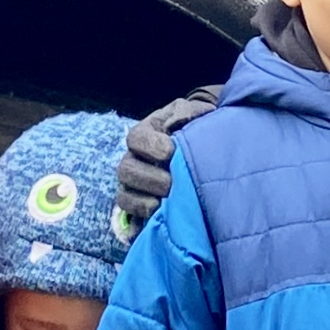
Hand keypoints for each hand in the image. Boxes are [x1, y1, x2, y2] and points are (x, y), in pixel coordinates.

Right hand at [114, 86, 223, 232]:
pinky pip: (130, 214)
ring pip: (125, 194)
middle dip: (149, 179)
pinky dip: (141, 217)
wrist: (205, 143)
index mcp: (145, 132)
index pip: (135, 139)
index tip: (170, 152)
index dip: (150, 146)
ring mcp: (134, 183)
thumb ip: (187, 113)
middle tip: (170, 184)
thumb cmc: (197, 127)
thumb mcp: (194, 113)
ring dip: (143, 201)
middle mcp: (134, 158)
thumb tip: (179, 122)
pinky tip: (158, 216)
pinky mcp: (139, 203)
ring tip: (165, 203)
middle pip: (126, 169)